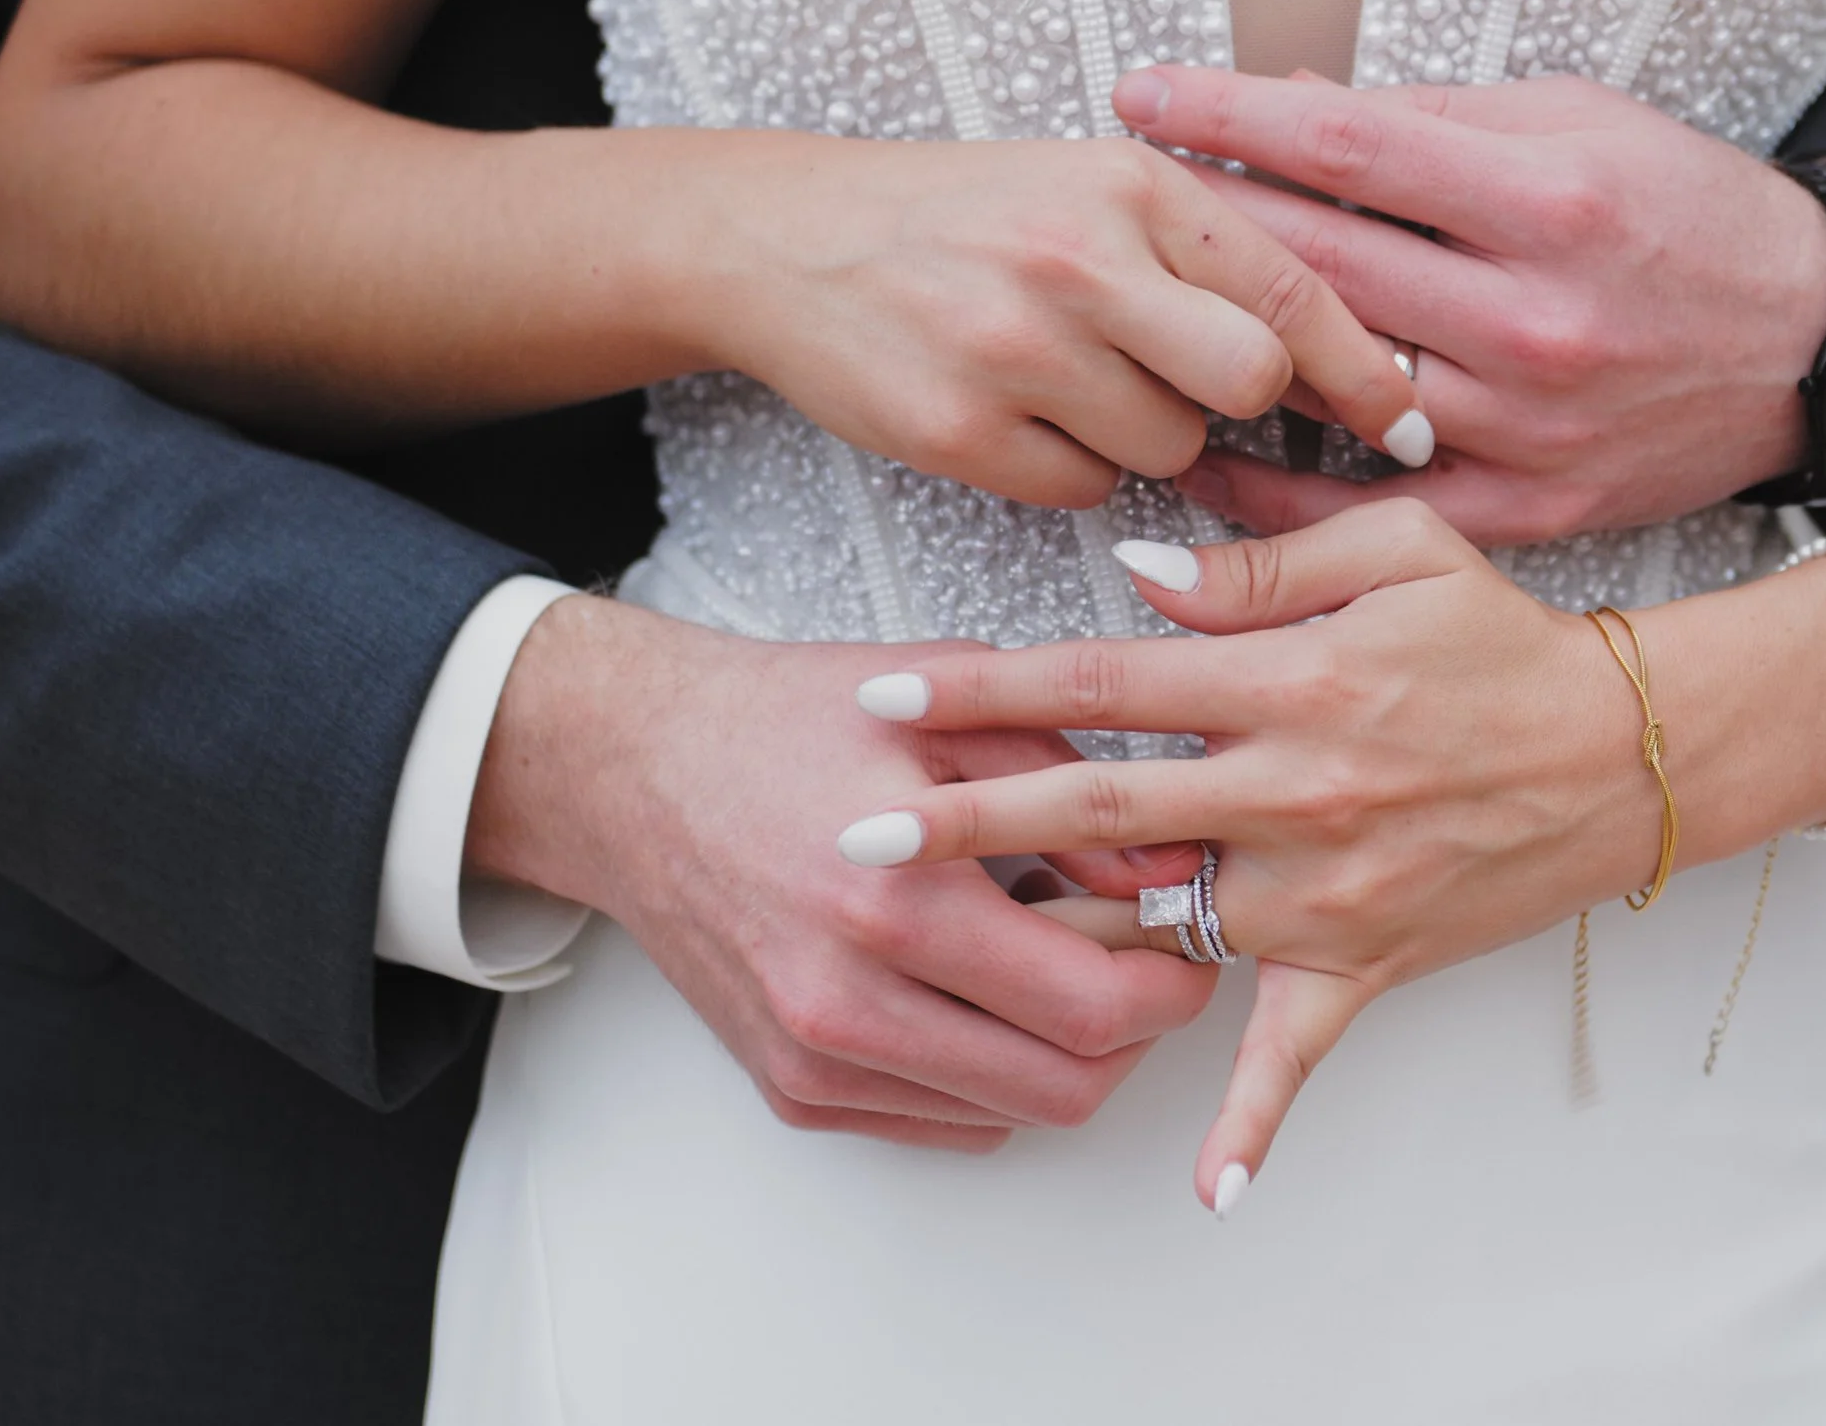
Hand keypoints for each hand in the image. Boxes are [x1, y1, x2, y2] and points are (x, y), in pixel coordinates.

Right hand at [466, 596, 1218, 1148]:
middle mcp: (847, 1002)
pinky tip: (977, 977)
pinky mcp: (794, 1089)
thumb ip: (1072, 789)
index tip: (1189, 938)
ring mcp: (815, 1059)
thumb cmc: (789, 723)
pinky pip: (944, 1119)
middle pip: (1067, 1089)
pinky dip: (991, 1065)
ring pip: (1012, 1113)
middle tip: (1143, 958)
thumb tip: (1175, 870)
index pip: (1095, 1010)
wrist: (636, 768)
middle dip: (1137, 1032)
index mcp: (896, 900)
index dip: (1174, 984)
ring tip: (1047, 947)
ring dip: (1061, 1048)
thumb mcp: (948, 707)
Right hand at [700, 135, 1428, 507]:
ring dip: (1154, 437)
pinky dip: (1075, 468)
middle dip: (1251, 407)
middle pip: (1249, 380)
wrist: (789, 239)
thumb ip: (1211, 245)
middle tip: (1213, 396)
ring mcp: (1013, 347)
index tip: (1411, 418)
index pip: (1292, 287)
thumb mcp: (1093, 183)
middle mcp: (1078, 259)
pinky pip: (1082, 489)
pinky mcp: (957, 431)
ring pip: (1170, 447)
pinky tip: (1027, 415)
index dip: (1367, 366)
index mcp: (1132, 183)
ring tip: (1084, 382)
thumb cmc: (969, 215)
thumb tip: (1354, 335)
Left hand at [829, 504, 1717, 1202]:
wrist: (1625, 749)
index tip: (885, 703)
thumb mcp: (1397, 550)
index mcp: (1290, 685)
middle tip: (849, 838)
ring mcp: (1327, 891)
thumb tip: (1136, 575)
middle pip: (1098, 809)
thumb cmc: (1501, 639)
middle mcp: (1293, 795)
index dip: (986, 690)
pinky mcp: (1368, 962)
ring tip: (937, 963)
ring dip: (1056, 946)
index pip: (1103, 685)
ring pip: (1165, 926)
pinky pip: (1301, 1053)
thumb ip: (1260, 564)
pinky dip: (1256, 1122)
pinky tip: (1207, 1190)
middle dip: (966, 826)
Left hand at [1111, 67, 1825, 543]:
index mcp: (1550, 197)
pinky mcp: (1535, 508)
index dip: (1226, 113)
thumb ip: (1431, 118)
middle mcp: (1537, 316)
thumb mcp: (1580, 124)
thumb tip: (1284, 98)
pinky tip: (1196, 453)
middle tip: (1113, 199)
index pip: (1347, 143)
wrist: (1816, 346)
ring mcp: (1532, 423)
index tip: (1140, 90)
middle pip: (1321, 265)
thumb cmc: (1687, 213)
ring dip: (1223, 348)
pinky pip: (1373, 508)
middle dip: (1202, 223)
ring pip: (1332, 386)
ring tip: (1134, 316)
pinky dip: (1276, 486)